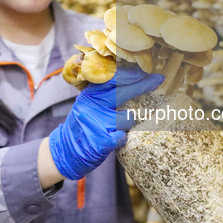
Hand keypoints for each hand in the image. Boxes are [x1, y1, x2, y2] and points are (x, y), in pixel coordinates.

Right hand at [49, 66, 163, 179]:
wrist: (64, 151)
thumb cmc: (83, 126)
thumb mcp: (88, 104)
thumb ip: (105, 93)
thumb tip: (134, 78)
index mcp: (89, 94)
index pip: (112, 78)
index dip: (132, 73)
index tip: (148, 71)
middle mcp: (91, 105)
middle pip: (123, 91)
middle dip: (143, 84)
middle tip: (158, 80)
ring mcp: (96, 122)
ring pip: (128, 118)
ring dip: (127, 124)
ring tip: (115, 128)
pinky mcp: (100, 140)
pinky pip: (123, 136)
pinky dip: (121, 139)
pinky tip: (112, 140)